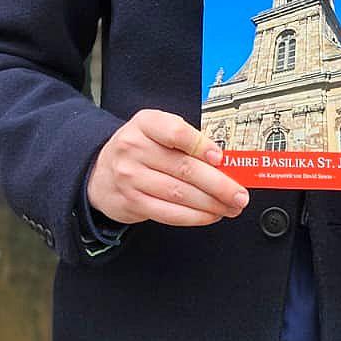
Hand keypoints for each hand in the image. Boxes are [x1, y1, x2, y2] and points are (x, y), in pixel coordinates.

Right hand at [88, 109, 248, 227]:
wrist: (100, 173)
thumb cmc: (140, 150)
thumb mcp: (155, 132)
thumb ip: (186, 141)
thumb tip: (225, 162)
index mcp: (145, 124)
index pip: (174, 131)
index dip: (200, 144)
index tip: (221, 157)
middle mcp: (134, 148)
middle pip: (184, 168)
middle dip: (219, 184)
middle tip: (239, 194)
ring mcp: (131, 177)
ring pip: (179, 194)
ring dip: (211, 204)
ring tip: (231, 206)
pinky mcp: (133, 202)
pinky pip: (169, 213)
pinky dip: (195, 217)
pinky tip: (210, 215)